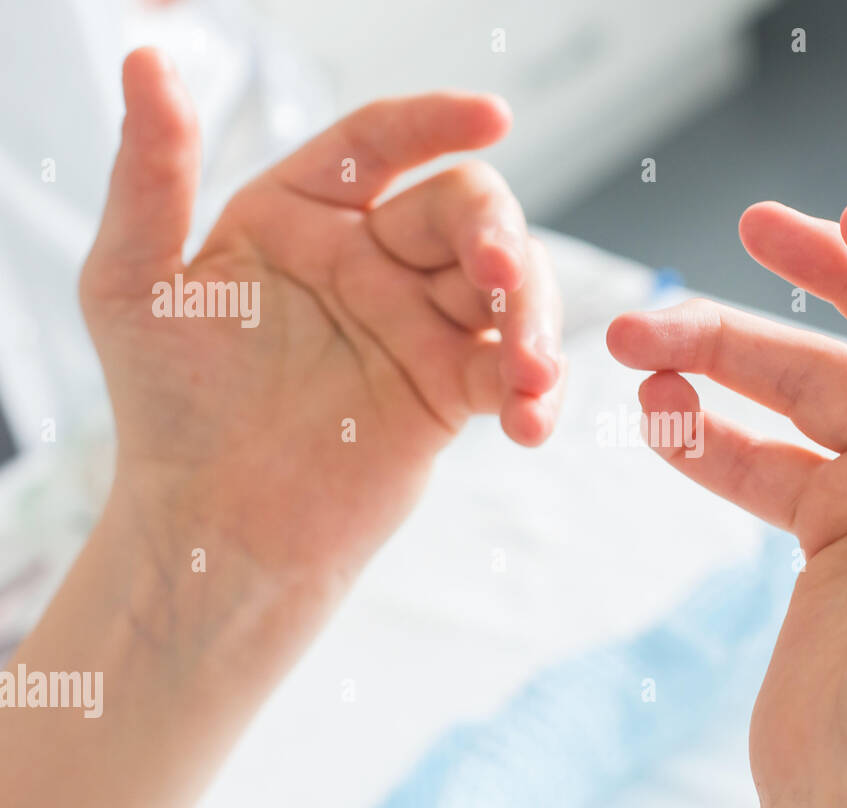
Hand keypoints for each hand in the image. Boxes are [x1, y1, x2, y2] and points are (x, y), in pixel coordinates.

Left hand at [79, 49, 563, 588]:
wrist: (215, 528)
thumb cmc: (167, 409)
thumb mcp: (132, 282)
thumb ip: (151, 175)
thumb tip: (149, 61)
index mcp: (302, 214)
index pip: (381, 143)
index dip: (438, 122)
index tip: (491, 116)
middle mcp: (370, 260)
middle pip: (465, 210)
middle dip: (498, 231)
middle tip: (496, 271)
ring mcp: (418, 325)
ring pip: (509, 287)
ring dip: (533, 317)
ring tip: (528, 372)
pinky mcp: (449, 392)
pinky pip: (512, 374)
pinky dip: (538, 394)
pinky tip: (530, 422)